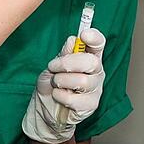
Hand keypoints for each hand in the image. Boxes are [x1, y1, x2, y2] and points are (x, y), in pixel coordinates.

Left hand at [21, 28, 106, 143]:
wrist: (44, 109)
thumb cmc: (51, 85)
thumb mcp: (53, 66)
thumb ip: (64, 54)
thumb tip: (73, 40)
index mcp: (89, 57)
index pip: (99, 44)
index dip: (94, 37)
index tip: (84, 34)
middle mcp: (96, 72)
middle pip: (92, 62)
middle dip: (68, 63)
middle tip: (53, 67)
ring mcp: (96, 89)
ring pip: (82, 81)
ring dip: (61, 81)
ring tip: (55, 84)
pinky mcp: (91, 105)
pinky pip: (74, 98)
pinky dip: (60, 95)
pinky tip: (58, 96)